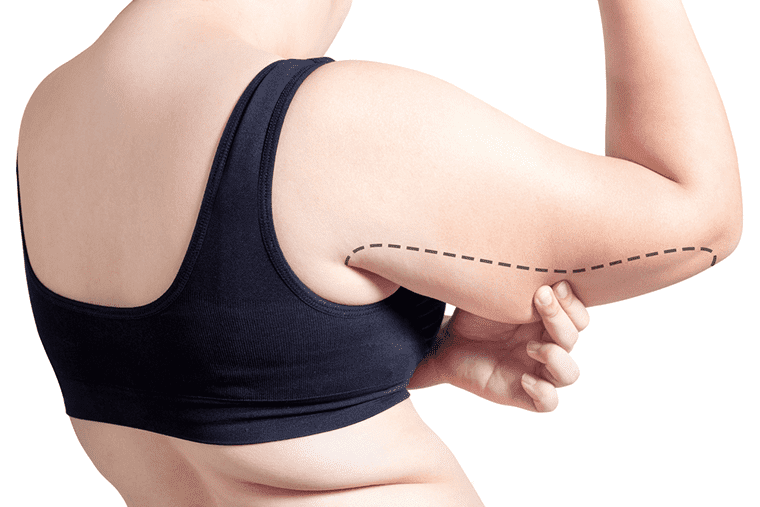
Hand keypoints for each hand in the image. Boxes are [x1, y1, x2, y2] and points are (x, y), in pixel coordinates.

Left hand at [409, 281, 588, 411]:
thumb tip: (503, 231)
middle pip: (576, 336)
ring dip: (557, 357)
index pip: (579, 313)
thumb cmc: (470, 315)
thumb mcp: (485, 290)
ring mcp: (537, 370)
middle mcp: (547, 343)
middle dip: (562, 317)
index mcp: (546, 319)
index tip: (552, 284)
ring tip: (532, 346)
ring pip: (570, 373)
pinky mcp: (522, 394)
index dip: (573, 302)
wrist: (443, 343)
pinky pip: (549, 403)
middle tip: (538, 298)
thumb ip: (501, 273)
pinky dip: (544, 393)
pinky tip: (523, 377)